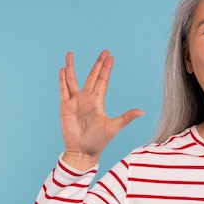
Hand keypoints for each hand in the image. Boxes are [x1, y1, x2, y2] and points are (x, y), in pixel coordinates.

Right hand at [59, 50, 143, 170]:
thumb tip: (142, 111)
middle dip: (97, 64)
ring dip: (71, 67)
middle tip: (103, 51)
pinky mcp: (65, 107)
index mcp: (98, 102)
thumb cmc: (98, 142)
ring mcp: (75, 102)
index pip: (103, 81)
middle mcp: (86, 99)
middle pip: (92, 76)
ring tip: (70, 54)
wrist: (82, 151)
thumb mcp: (113, 127)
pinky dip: (62, 80)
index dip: (106, 69)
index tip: (110, 57)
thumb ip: (126, 117)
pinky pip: (63, 90)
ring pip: (72, 80)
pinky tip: (62, 70)